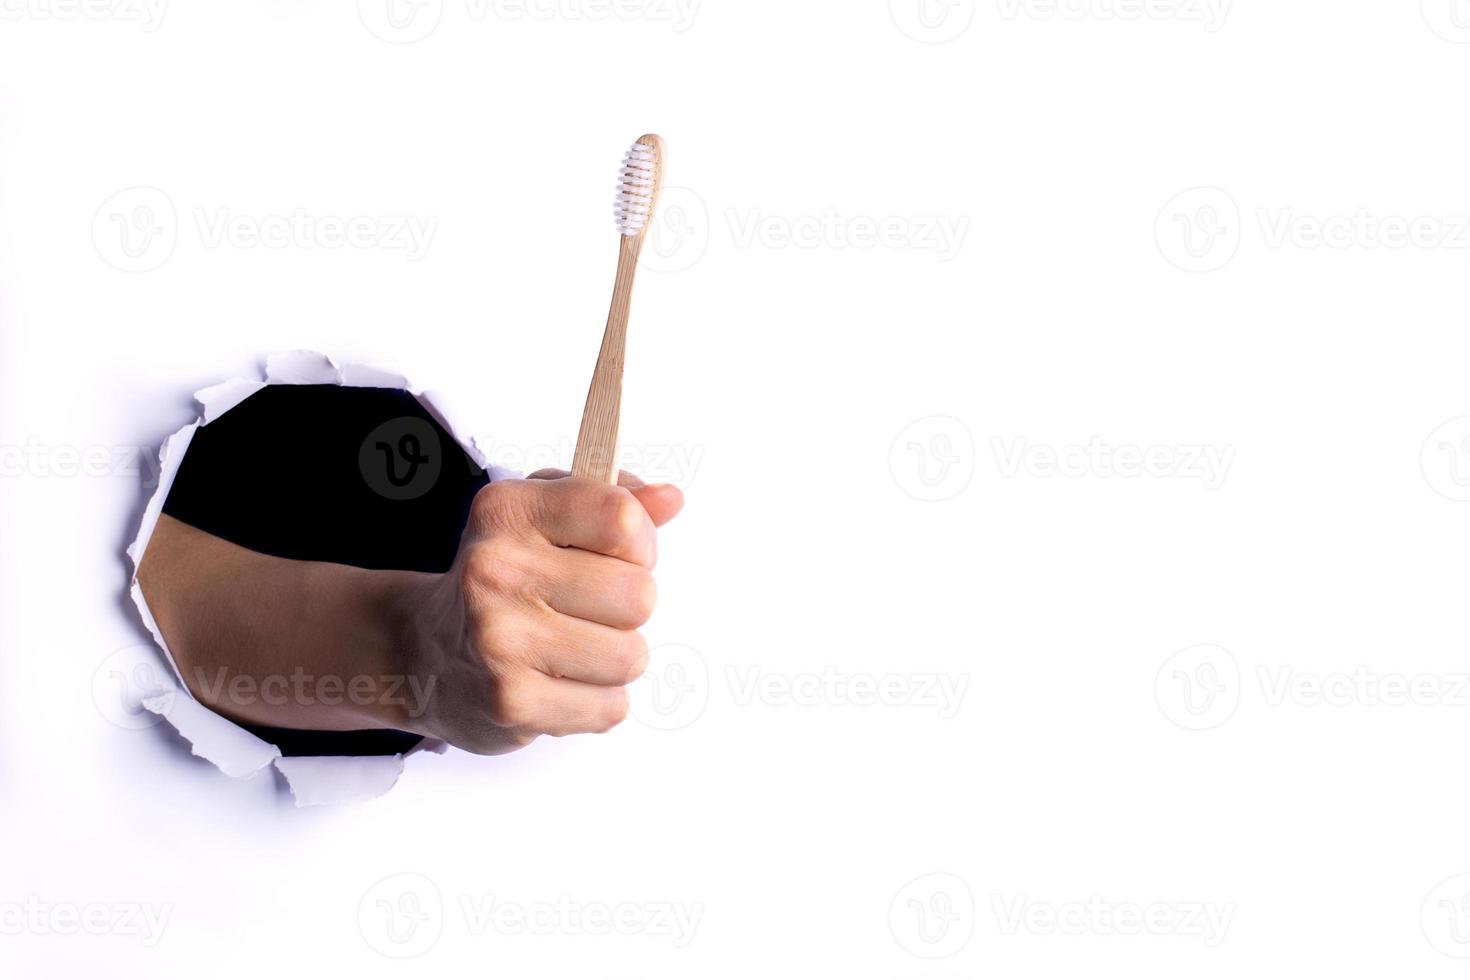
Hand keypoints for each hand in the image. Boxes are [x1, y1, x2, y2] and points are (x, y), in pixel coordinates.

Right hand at [408, 471, 683, 753]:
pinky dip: (596, 701)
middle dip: (627, 610)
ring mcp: (500, 639)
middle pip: (639, 596)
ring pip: (631, 656)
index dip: (641, 543)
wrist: (422, 654)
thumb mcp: (543, 520)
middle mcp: (497, 570)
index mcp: (509, 512)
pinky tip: (557, 683)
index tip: (621, 555)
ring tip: (571, 650)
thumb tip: (669, 499)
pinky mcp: (511, 700)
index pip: (620, 518)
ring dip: (614, 660)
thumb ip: (611, 502)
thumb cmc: (500, 582)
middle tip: (587, 610)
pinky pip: (610, 706)